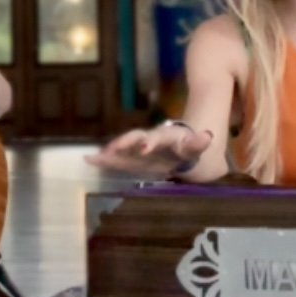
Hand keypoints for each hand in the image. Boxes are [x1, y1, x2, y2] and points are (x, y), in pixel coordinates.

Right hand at [87, 124, 212, 177]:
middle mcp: (148, 139)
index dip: (150, 141)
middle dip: (124, 143)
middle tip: (112, 149)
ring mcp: (138, 148)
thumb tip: (207, 136)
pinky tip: (88, 160)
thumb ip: (198, 143)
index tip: (144, 147)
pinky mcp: (131, 158)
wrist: (179, 144)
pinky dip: (104, 160)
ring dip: (111, 152)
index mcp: (164, 136)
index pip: (157, 137)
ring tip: (95, 157)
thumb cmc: (186, 146)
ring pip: (123, 148)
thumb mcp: (195, 146)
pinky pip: (117, 159)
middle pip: (134, 138)